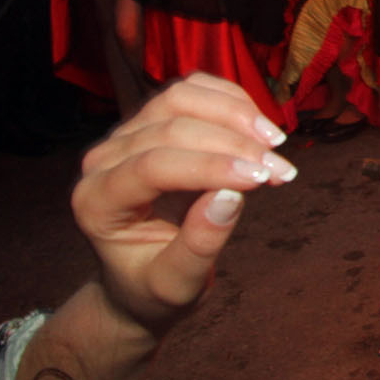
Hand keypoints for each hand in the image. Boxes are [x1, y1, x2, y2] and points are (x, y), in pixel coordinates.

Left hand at [68, 75, 292, 335]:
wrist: (140, 278)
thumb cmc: (155, 288)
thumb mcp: (177, 285)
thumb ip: (199, 245)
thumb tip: (232, 196)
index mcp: (96, 203)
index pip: (153, 166)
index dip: (211, 166)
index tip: (263, 178)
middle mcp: (102, 160)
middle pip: (170, 128)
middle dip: (234, 144)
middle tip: (282, 170)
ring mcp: (125, 133)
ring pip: (180, 98)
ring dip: (235, 113)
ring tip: (276, 143)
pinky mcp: (151, 119)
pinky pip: (191, 90)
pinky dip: (230, 100)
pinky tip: (260, 126)